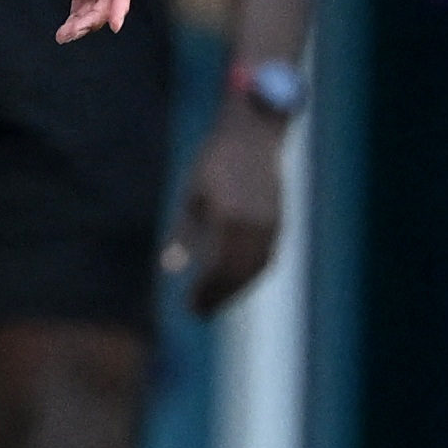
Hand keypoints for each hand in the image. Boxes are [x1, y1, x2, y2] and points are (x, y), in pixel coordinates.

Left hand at [165, 107, 287, 314]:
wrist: (253, 134)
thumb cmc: (215, 160)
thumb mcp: (191, 193)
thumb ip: (182, 232)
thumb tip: (169, 267)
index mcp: (229, 217)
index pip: (217, 267)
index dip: (204, 292)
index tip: (188, 307)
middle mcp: (253, 224)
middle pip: (237, 274)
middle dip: (218, 297)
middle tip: (198, 313)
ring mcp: (270, 224)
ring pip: (255, 269)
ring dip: (235, 291)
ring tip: (214, 303)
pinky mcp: (278, 221)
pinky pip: (266, 258)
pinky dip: (250, 275)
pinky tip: (235, 283)